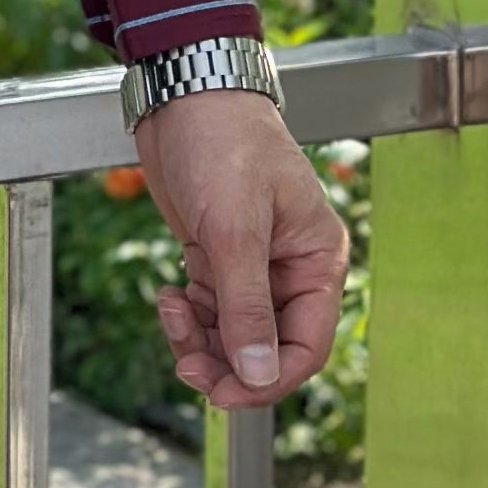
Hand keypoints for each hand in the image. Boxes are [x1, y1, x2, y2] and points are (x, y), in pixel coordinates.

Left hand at [135, 89, 347, 411]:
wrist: (183, 94)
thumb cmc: (223, 142)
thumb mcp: (234, 228)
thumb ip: (246, 305)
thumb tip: (257, 375)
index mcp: (317, 260)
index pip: (307, 345)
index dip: (269, 378)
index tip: (225, 393)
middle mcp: (290, 267)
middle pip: (267, 347)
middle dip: (228, 363)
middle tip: (187, 365)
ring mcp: (253, 263)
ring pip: (234, 333)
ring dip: (202, 339)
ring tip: (171, 314)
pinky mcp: (218, 255)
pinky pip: (210, 309)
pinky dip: (188, 315)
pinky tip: (169, 295)